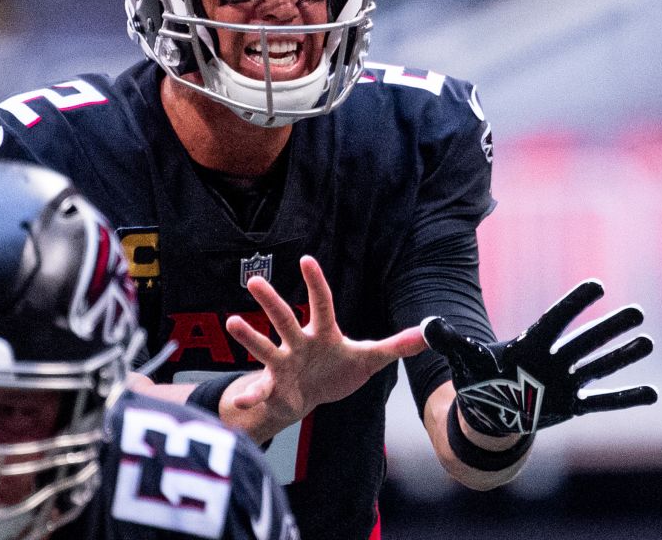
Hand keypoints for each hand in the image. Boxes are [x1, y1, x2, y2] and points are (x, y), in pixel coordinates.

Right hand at [226, 255, 426, 425]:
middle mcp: (298, 343)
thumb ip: (396, 346)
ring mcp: (283, 364)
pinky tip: (242, 401)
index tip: (306, 260)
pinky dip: (251, 396)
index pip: (321, 303)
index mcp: (322, 333)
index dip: (315, 283)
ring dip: (250, 337)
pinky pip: (260, 391)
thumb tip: (429, 334)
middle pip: (284, 318)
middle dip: (271, 301)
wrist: (309, 398)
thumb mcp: (369, 359)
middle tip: (255, 280)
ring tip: (233, 323)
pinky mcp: (274, 387)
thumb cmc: (337, 371)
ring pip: (266, 347)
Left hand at [422, 279, 655, 435]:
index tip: (598, 286)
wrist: (490, 410)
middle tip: (638, 312)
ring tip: (648, 341)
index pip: (556, 320)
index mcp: (531, 342)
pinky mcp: (572, 404)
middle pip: (585, 341)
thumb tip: (425, 323)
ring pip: (599, 365)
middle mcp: (553, 358)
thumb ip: (447, 339)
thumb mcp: (462, 358)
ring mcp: (565, 381)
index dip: (574, 304)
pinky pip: (603, 402)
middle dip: (610, 328)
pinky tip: (651, 393)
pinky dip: (626, 398)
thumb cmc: (479, 377)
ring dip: (624, 356)